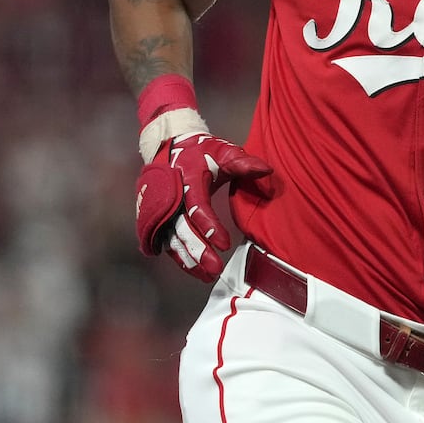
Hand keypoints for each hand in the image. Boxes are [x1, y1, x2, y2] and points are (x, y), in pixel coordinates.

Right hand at [135, 132, 273, 281]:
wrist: (170, 147)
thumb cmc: (202, 152)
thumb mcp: (223, 151)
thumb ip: (243, 162)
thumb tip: (267, 170)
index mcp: (186, 178)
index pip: (196, 205)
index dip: (209, 225)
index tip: (225, 243)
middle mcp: (169, 195)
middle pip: (181, 228)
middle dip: (197, 250)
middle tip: (215, 268)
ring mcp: (160, 208)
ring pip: (171, 239)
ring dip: (188, 259)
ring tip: (207, 275)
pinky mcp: (156, 218)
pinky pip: (166, 241)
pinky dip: (179, 256)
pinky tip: (194, 270)